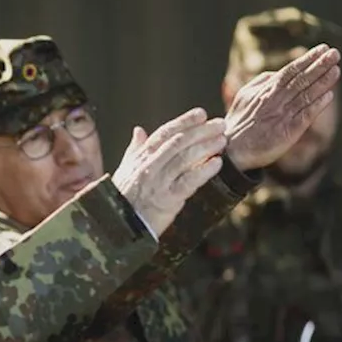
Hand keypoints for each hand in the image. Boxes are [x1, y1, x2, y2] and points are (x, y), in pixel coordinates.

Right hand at [111, 108, 226, 235]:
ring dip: (206, 147)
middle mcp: (149, 166)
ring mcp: (158, 182)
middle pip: (178, 142)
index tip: (201, 114)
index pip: (164, 133)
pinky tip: (217, 163)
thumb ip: (135, 150)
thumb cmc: (123, 198)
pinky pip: (189, 182)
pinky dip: (204, 171)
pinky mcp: (167, 200)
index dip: (184, 121)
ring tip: (222, 140)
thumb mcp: (125, 170)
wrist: (118, 227)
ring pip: (184, 159)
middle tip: (220, 124)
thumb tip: (139, 130)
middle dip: (201, 131)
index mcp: (140, 157)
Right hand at [224, 44, 341, 170]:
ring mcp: (282, 115)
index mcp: (265, 90)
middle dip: (319, 65)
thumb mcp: (244, 96)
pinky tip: (329, 96)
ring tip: (336, 70)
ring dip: (322, 82)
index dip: (307, 59)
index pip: (290, 71)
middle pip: (300, 79)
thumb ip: (261, 82)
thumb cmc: (238, 123)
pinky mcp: (287, 132)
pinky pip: (305, 115)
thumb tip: (276, 73)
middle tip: (335, 53)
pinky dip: (317, 105)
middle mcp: (275, 100)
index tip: (322, 49)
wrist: (231, 150)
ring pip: (305, 95)